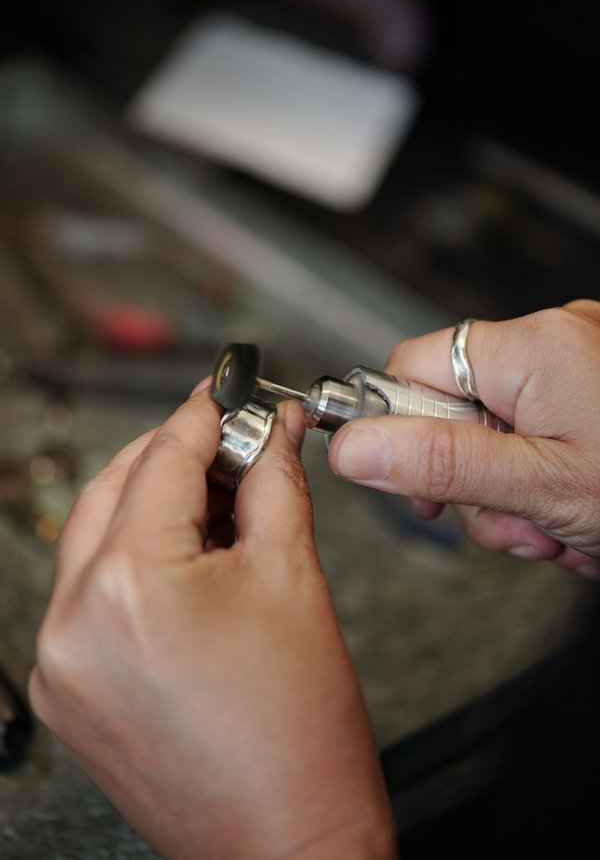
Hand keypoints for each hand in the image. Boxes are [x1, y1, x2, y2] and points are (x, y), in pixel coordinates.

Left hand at [29, 387, 394, 858]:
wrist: (288, 840)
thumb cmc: (300, 734)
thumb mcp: (295, 577)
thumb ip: (274, 483)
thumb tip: (271, 431)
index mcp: (132, 585)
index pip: (164, 457)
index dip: (205, 414)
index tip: (228, 394)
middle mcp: (74, 620)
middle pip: (115, 486)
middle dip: (176, 454)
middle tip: (235, 445)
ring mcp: (59, 660)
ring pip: (95, 535)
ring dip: (153, 502)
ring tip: (220, 504)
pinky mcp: (65, 687)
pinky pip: (88, 591)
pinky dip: (133, 557)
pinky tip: (188, 558)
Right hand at [329, 300, 599, 579]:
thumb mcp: (541, 485)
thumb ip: (442, 463)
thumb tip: (352, 447)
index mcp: (531, 345)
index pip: (411, 367)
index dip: (399, 430)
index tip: (419, 485)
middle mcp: (553, 338)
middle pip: (454, 413)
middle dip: (476, 485)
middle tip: (517, 523)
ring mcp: (578, 364)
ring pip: (496, 437)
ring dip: (515, 498)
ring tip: (558, 532)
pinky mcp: (593, 391)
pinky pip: (536, 437)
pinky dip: (544, 482)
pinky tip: (576, 517)